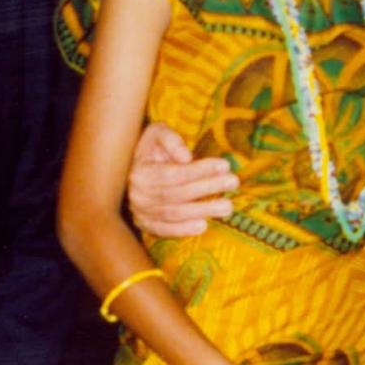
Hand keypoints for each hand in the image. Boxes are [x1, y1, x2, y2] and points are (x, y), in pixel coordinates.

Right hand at [128, 122, 236, 238]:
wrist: (131, 167)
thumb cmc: (151, 148)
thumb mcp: (158, 134)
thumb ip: (171, 141)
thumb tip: (186, 158)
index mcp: (141, 173)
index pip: (174, 174)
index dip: (200, 170)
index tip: (224, 165)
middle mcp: (139, 195)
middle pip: (177, 194)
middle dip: (208, 188)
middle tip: (233, 182)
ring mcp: (141, 213)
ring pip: (175, 214)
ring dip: (203, 210)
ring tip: (227, 205)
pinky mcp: (147, 225)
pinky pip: (165, 230)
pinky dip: (184, 230)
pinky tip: (204, 225)